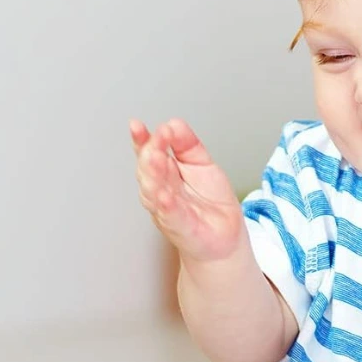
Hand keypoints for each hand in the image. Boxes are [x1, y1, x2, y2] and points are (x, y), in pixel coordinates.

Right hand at [132, 117, 244, 261]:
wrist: (225, 238)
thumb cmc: (210, 205)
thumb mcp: (203, 164)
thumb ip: (187, 144)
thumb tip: (173, 123)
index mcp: (165, 174)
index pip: (148, 153)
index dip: (141, 140)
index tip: (136, 126)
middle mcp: (161, 191)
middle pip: (148, 170)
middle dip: (149, 153)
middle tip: (156, 139)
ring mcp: (168, 210)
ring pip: (153, 191)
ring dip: (152, 175)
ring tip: (153, 157)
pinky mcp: (181, 228)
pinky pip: (170, 215)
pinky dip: (165, 205)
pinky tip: (163, 194)